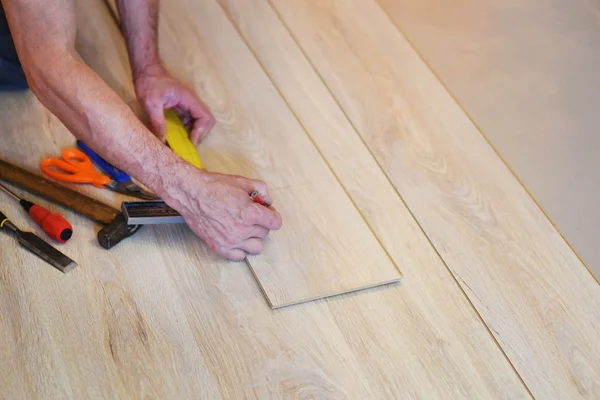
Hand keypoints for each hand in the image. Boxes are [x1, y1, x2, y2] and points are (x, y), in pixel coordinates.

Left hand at [134, 65, 215, 143]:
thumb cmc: (148, 82)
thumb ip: (157, 122)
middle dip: (200, 134)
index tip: (191, 142)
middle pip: (206, 120)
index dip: (201, 131)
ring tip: (184, 144)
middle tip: (189, 145)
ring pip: (199, 121)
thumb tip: (162, 141)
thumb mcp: (151, 103)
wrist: (145, 70)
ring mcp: (188, 104)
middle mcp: (192, 101)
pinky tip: (178, 137)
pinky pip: (190, 120)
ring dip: (194, 133)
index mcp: (189, 98)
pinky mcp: (182, 106)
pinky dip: (187, 130)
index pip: (205, 117)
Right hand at [162, 165, 282, 260]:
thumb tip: (268, 202)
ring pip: (256, 247)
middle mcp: (242, 230)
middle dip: (260, 223)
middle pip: (265, 233)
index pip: (276, 223)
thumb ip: (261, 190)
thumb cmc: (214, 187)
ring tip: (244, 228)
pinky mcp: (219, 247)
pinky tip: (235, 238)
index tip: (266, 213)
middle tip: (249, 215)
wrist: (191, 193)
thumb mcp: (243, 182)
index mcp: (250, 213)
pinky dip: (240, 248)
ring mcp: (230, 241)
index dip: (272, 216)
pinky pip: (240, 256)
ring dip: (253, 238)